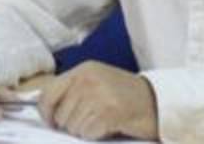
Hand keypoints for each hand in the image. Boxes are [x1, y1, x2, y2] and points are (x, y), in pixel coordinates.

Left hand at [37, 60, 157, 140]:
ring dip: (85, 131)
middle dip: (70, 124)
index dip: (46, 112)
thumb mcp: (96, 83)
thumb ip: (73, 91)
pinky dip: (96, 135)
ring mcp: (99, 95)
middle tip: (88, 122)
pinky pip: (88, 132)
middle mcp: (88, 79)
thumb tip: (48, 112)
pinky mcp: (110, 112)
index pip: (48, 92)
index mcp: (82, 70)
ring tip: (100, 122)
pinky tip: (108, 126)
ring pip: (73, 126)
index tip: (51, 122)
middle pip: (60, 114)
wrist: (157, 102)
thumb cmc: (124, 95)